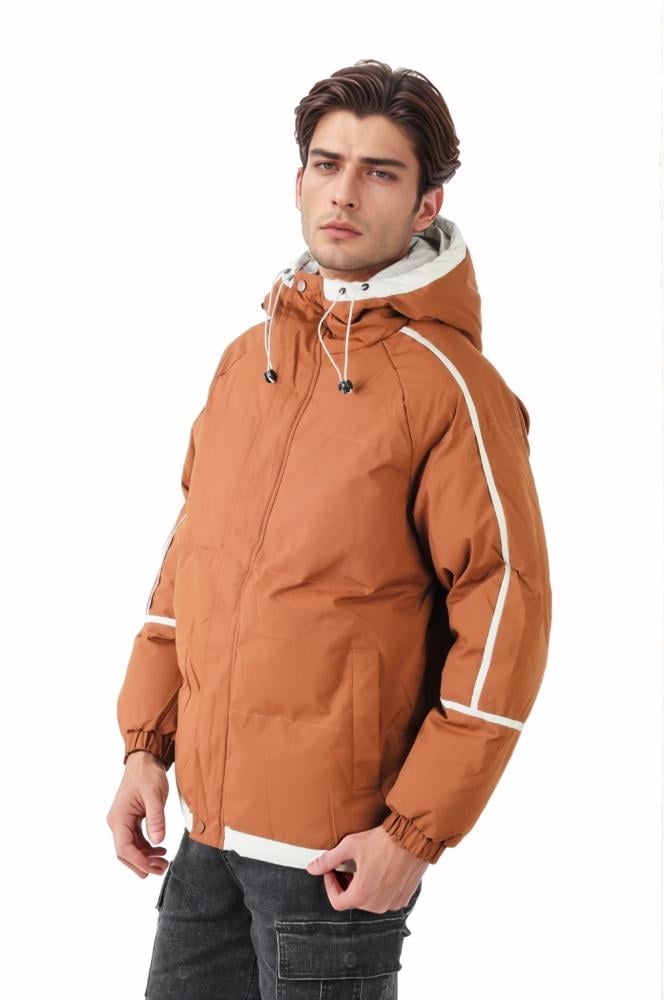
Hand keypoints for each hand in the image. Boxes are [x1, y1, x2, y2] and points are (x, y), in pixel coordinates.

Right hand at [106, 751, 169, 878]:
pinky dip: (146, 848)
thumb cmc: (147, 774)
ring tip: (164, 862)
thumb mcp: (154, 794)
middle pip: (125, 852)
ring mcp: (122, 822)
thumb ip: (156, 818)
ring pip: (130, 848)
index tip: (154, 868)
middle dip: (142, 864)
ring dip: (145, 858)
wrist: (144, 759)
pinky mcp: (130, 820)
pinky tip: (160, 850)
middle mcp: (117, 822)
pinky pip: (135, 840)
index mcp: (119, 818)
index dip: (139, 861)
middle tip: (162, 869)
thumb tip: (158, 842)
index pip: (124, 848)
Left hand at [305, 824, 428, 912]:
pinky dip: (380, 887)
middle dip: (347, 884)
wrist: (413, 838)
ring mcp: (392, 903)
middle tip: (347, 865)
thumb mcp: (350, 846)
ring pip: (370, 900)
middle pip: (354, 900)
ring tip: (364, 866)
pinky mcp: (404, 898)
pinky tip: (380, 869)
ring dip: (363, 886)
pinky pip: (386, 898)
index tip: (332, 870)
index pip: (337, 901)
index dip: (330, 886)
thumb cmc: (382, 841)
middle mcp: (377, 905)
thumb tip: (311, 868)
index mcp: (361, 895)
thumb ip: (328, 860)